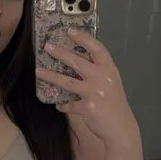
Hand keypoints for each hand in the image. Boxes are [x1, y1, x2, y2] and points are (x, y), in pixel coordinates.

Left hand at [36, 30, 138, 147]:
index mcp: (110, 70)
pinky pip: (69, 104)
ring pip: (67, 82)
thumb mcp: (112, 84)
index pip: (97, 48)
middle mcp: (103, 78)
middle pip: (77, 62)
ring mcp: (95, 92)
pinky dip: (63, 105)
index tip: (70, 31)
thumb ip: (99, 73)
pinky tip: (59, 105)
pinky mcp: (88, 107)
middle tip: (47, 46)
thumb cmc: (115, 105)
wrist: (121, 128)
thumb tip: (78, 65)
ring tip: (38, 71)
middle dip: (60, 53)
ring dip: (51, 76)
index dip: (83, 38)